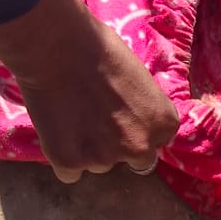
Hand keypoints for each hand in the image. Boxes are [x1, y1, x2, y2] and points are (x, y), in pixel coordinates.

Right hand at [0, 0, 178, 181]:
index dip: (139, 128)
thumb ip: (143, 107)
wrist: (57, 47)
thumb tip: (136, 117)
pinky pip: (70, 172)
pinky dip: (63, 157)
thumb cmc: (99, 49)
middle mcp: (140, 147)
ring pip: (99, 164)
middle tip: (98, 121)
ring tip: (73, 117)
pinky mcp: (70, 162)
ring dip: (89, 149)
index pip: (159, 141)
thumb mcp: (139, 78)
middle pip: (135, 159)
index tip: (124, 116)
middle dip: (119, 145)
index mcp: (163, 123)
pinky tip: (58, 130)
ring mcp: (105, 158)